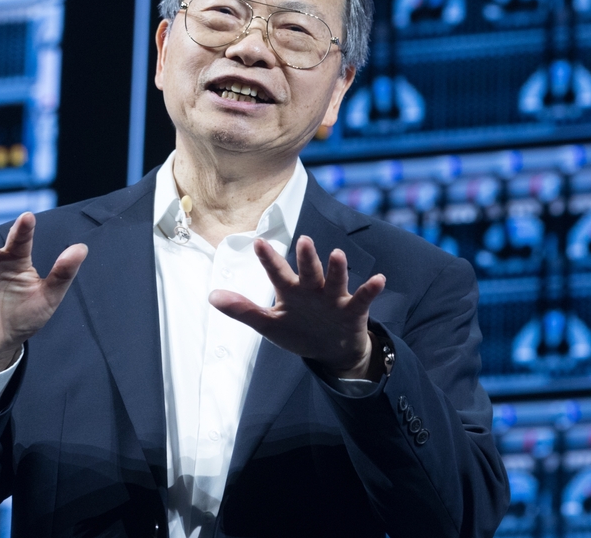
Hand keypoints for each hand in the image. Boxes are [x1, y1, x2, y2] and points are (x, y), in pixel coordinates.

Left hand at [209, 236, 385, 378]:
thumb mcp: (269, 324)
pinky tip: (379, 279)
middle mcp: (312, 289)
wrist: (331, 350)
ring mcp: (334, 297)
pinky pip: (363, 298)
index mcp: (291, 291)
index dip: (269, 259)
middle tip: (303, 240)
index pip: (277, 273)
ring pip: (336, 279)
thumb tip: (211, 296)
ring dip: (337, 268)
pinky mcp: (354, 310)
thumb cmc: (299, 330)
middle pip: (308, 271)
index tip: (258, 242)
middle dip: (306, 257)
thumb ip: (243, 310)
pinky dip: (371, 289)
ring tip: (337, 254)